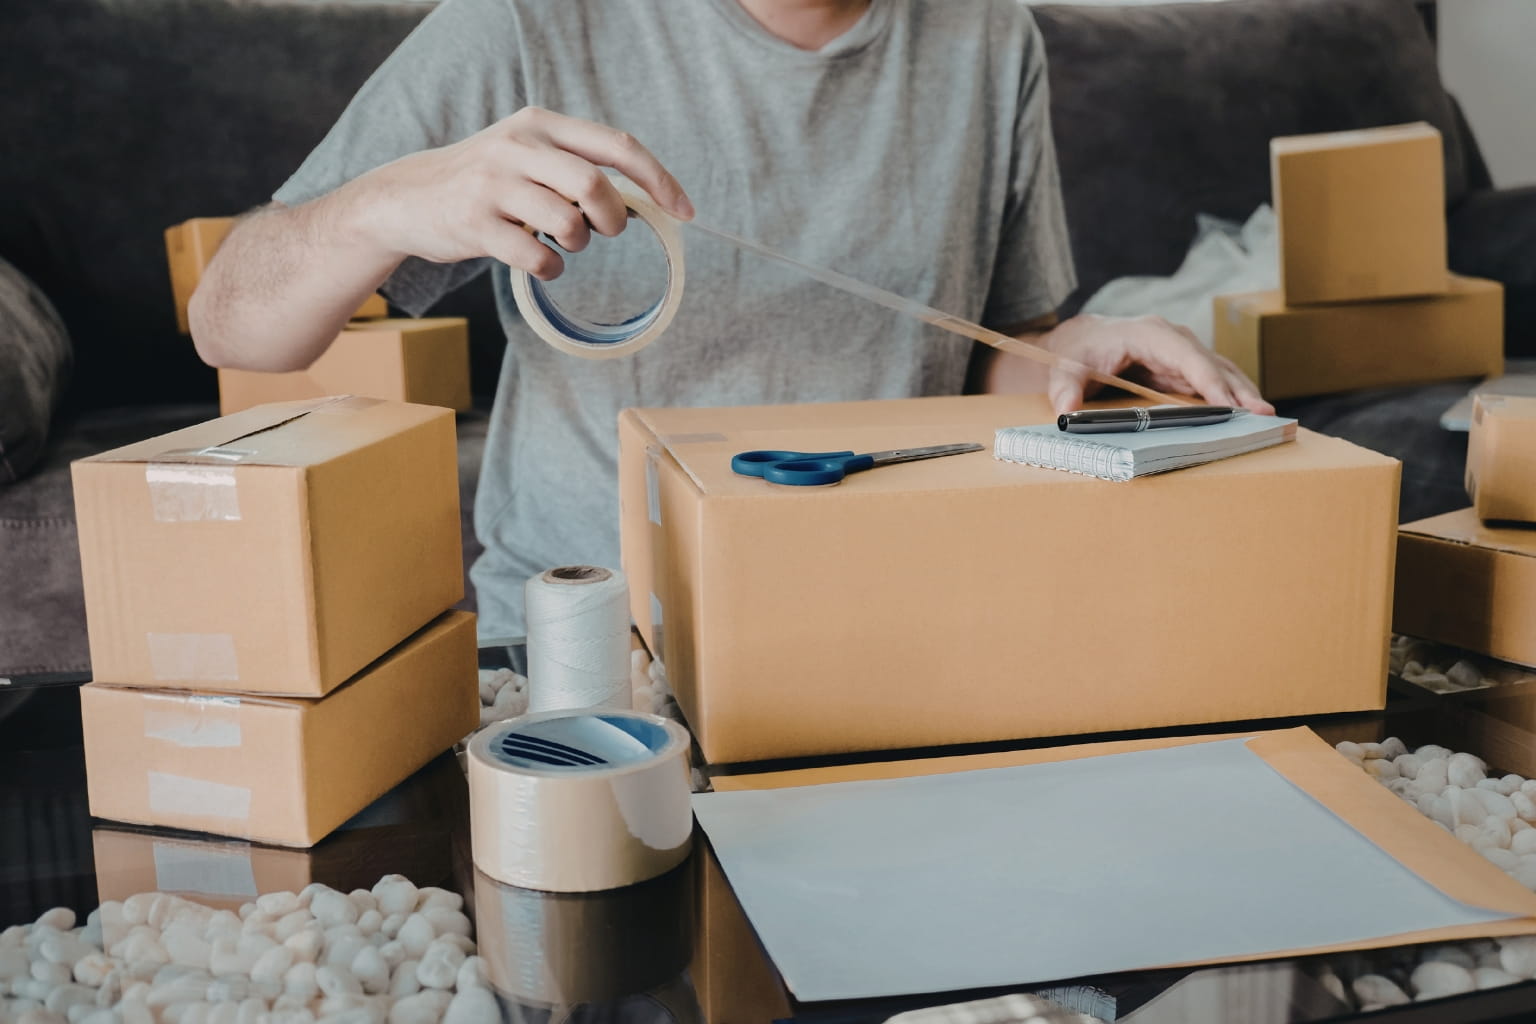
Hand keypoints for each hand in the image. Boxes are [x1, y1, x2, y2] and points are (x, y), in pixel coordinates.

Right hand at [350, 107, 693, 279]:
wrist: (407, 198)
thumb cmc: (486, 181)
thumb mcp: (528, 153)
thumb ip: (577, 164)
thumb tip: (646, 199)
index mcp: (540, 123)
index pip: (617, 145)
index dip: (659, 180)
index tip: (686, 211)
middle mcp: (517, 145)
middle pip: (596, 186)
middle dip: (614, 220)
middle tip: (605, 232)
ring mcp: (493, 185)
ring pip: (569, 223)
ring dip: (578, 244)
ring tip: (561, 242)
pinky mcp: (474, 224)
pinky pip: (538, 257)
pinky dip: (551, 268)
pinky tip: (540, 262)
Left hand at [1042, 314, 1273, 414]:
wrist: (1081, 341)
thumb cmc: (1078, 352)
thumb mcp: (1064, 369)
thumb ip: (1064, 389)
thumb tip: (1066, 411)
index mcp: (1149, 333)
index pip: (1187, 357)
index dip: (1210, 381)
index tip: (1230, 404)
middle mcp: (1173, 338)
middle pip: (1211, 364)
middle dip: (1238, 390)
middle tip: (1264, 415)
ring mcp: (1181, 352)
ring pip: (1219, 371)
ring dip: (1242, 393)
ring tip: (1266, 417)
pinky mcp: (1184, 367)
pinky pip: (1213, 380)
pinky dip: (1232, 395)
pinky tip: (1248, 413)